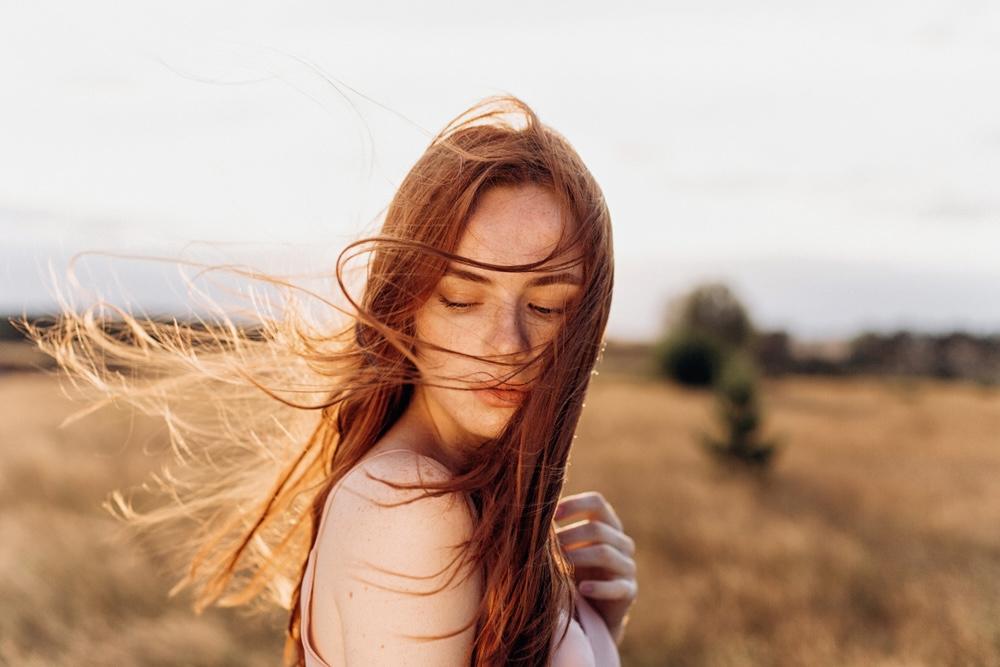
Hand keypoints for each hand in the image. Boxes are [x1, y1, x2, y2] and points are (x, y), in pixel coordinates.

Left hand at [554, 491, 636, 645]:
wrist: (595, 611)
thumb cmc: (576, 571)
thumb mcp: (568, 548)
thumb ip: (556, 532)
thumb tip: (528, 513)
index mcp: (608, 525)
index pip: (597, 502)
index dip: (575, 504)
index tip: (552, 514)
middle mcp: (622, 542)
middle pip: (598, 529)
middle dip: (570, 536)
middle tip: (548, 546)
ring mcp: (627, 566)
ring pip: (606, 554)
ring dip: (578, 557)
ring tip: (558, 565)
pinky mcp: (629, 591)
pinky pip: (616, 586)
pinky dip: (598, 587)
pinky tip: (581, 589)